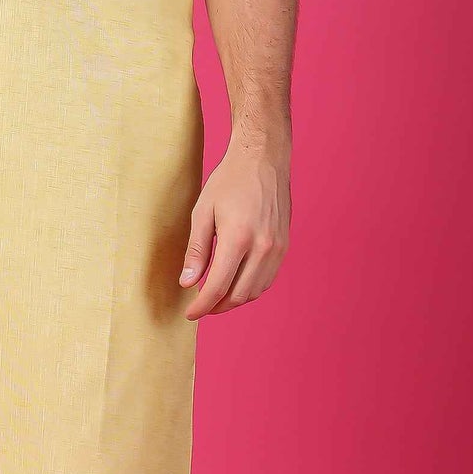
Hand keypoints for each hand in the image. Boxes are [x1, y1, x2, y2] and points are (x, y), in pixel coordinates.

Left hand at [179, 134, 289, 318]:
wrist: (263, 159)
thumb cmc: (229, 181)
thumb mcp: (202, 212)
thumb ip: (196, 251)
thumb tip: (187, 283)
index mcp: (238, 239)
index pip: (218, 287)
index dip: (202, 305)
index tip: (190, 314)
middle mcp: (262, 247)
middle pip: (239, 295)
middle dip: (218, 307)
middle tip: (201, 306)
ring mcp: (278, 247)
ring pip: (256, 290)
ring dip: (235, 299)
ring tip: (216, 296)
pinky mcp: (285, 245)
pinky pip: (268, 278)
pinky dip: (251, 287)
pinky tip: (236, 282)